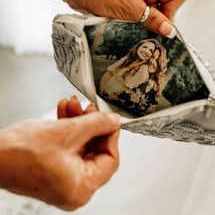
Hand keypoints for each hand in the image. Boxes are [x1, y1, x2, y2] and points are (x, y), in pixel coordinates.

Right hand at [0, 97, 119, 210]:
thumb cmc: (20, 152)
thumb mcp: (68, 131)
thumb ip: (97, 124)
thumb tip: (113, 121)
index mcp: (81, 188)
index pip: (110, 160)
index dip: (111, 135)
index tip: (109, 119)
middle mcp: (75, 189)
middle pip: (96, 151)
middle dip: (91, 125)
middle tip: (89, 108)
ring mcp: (65, 180)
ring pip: (82, 146)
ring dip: (78, 123)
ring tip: (73, 104)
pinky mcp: (56, 170)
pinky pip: (70, 148)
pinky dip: (69, 130)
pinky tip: (65, 112)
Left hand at [61, 0, 183, 35]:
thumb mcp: (130, 8)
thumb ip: (152, 19)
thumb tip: (168, 30)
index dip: (169, 14)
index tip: (159, 28)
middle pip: (160, 6)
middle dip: (154, 21)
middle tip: (144, 31)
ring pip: (147, 12)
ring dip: (141, 23)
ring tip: (130, 26)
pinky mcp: (124, 1)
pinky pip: (135, 14)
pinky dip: (132, 22)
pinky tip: (124, 25)